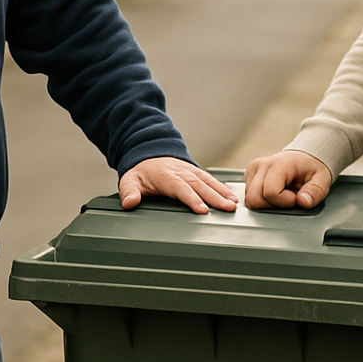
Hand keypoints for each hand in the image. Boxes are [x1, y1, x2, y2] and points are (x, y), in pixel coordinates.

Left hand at [118, 157, 238, 213]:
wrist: (148, 152)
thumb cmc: (140, 172)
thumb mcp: (129, 180)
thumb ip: (129, 192)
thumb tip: (130, 202)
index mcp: (165, 175)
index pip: (180, 188)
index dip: (192, 198)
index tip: (203, 209)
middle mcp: (180, 172)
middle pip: (199, 185)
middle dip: (214, 197)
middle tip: (227, 208)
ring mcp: (190, 171)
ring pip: (207, 181)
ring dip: (221, 192)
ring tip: (233, 204)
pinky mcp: (196, 172)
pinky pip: (210, 179)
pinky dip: (222, 187)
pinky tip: (232, 197)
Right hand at [244, 151, 331, 209]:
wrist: (305, 158)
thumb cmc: (311, 168)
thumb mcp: (322, 179)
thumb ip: (314, 192)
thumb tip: (303, 202)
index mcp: (279, 163)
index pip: (270, 192)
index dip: (285, 201)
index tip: (296, 196)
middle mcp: (262, 164)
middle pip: (255, 199)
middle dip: (274, 205)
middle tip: (289, 196)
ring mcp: (254, 169)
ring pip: (250, 200)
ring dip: (268, 202)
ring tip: (282, 193)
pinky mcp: (250, 175)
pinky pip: (249, 196)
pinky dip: (262, 199)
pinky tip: (274, 192)